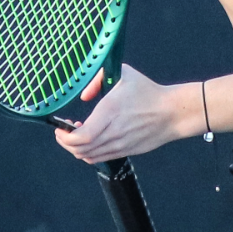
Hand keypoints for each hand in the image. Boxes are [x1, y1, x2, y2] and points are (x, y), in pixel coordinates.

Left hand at [52, 65, 199, 163]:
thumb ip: (97, 79)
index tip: (59, 127)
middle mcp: (114, 132)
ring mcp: (121, 145)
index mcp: (110, 111)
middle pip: (80, 149)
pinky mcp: (127, 151)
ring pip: (89, 156)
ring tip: (75, 134)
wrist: (172, 112)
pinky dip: (88, 153)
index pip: (81, 137)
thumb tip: (84, 96)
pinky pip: (100, 158)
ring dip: (76, 148)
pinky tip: (90, 140)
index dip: (65, 136)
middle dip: (65, 142)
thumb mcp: (123, 73)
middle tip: (62, 131)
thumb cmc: (148, 91)